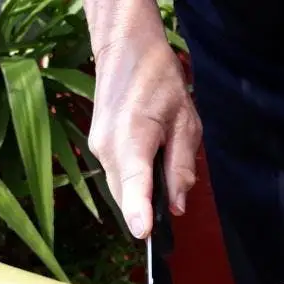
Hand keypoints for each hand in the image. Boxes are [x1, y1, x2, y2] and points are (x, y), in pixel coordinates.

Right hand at [88, 27, 201, 237]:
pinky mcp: (98, 147)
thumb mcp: (185, 122)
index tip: (143, 232)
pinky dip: (134, 184)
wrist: (125, 50)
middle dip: (146, 212)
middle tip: (169, 225)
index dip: (139, 210)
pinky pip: (118, 177)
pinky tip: (150, 173)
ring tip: (161, 184)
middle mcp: (108, 146)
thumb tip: (178, 205)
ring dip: (141, 197)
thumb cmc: (158, 80)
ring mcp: (99, 148)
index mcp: (133, 136)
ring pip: (121, 189)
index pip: (135, 181)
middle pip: (127, 195)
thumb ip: (181, 166)